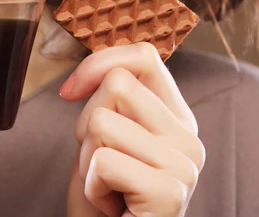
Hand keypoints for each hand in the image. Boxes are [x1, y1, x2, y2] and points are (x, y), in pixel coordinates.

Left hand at [60, 43, 204, 216]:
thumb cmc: (107, 195)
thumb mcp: (109, 136)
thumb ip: (114, 100)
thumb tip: (95, 69)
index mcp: (177, 117)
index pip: (145, 56)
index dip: (98, 63)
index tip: (69, 91)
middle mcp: (189, 136)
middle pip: (117, 84)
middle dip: (87, 122)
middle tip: (100, 160)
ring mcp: (184, 164)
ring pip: (101, 121)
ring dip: (86, 157)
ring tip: (105, 183)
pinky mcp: (170, 192)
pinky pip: (103, 162)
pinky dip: (90, 185)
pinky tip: (110, 204)